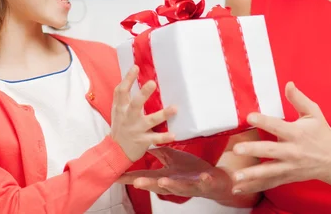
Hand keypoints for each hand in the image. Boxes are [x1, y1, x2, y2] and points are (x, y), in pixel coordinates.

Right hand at [110, 66, 176, 161]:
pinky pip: (155, 139)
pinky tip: (173, 135)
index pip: (121, 91)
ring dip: (163, 114)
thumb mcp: (118, 110)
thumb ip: (124, 96)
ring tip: (175, 108)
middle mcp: (128, 117)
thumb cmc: (120, 126)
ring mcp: (136, 129)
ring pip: (150, 120)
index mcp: (121, 108)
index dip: (127, 79)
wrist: (115, 152)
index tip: (136, 67)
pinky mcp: (143, 141)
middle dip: (143, 94)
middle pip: (135, 104)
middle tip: (152, 83)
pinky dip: (164, 137)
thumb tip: (133, 74)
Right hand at [117, 147, 233, 200]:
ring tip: (163, 181)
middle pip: (157, 185)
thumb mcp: (171, 158)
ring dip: (170, 185)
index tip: (116, 177)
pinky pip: (203, 183)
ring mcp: (189, 185)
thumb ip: (157, 153)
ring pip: (178, 187)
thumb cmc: (190, 170)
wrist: (214, 179)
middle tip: (136, 182)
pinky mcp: (204, 184)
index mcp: (164, 177)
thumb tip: (143, 143)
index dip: (131, 177)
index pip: (144, 177)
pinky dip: (203, 180)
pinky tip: (203, 176)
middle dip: (147, 184)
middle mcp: (174, 183)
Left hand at [231, 82, 330, 193]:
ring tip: (236, 176)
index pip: (278, 126)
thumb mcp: (313, 113)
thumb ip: (298, 99)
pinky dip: (254, 187)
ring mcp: (289, 166)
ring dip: (252, 174)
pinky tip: (238, 189)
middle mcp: (292, 151)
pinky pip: (269, 183)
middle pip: (270, 151)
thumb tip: (288, 83)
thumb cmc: (322, 134)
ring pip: (269, 171)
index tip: (249, 117)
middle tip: (237, 149)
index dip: (264, 121)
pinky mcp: (287, 177)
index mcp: (297, 133)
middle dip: (253, 151)